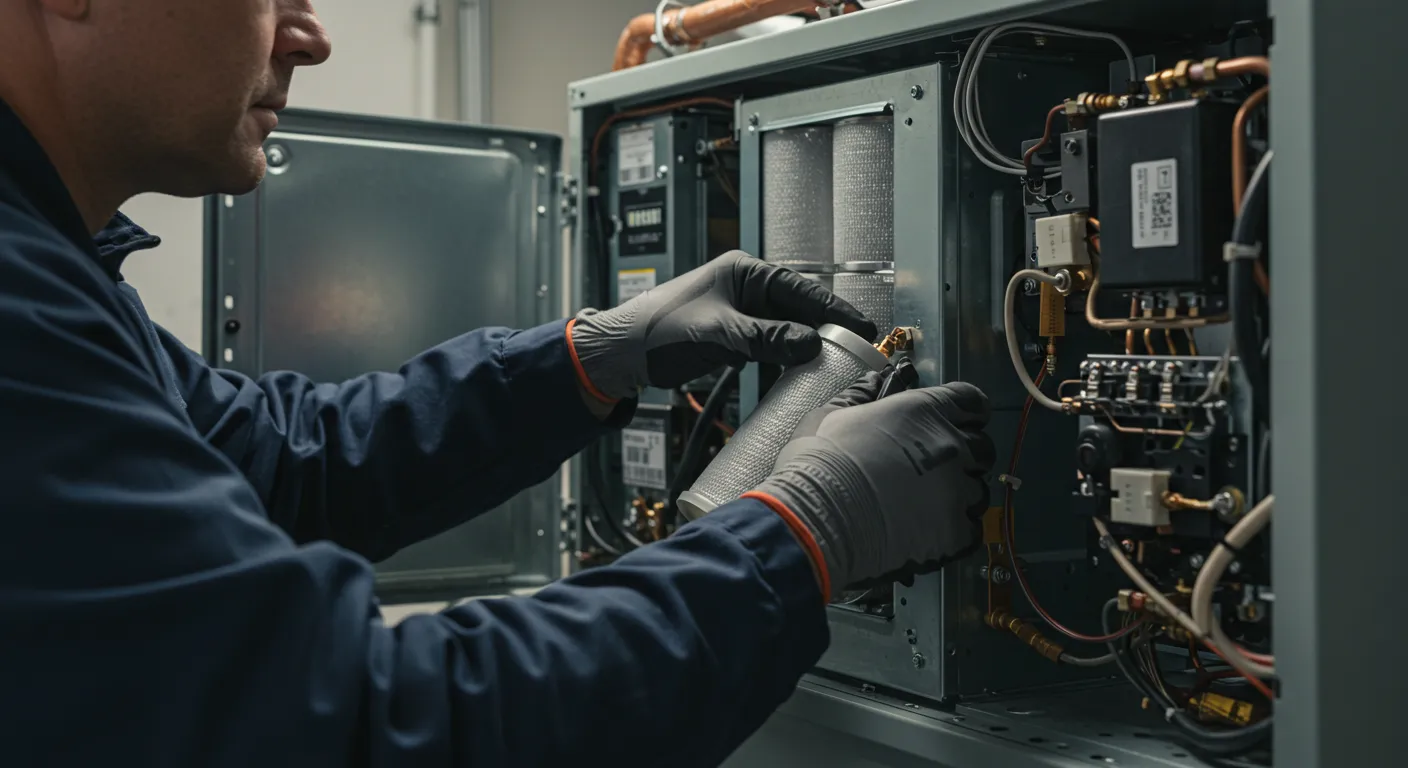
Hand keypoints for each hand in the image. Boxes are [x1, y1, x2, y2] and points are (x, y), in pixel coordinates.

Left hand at [568, 251, 875, 401]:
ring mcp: (742, 310)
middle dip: (827, 329)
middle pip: (799, 308)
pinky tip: (799, 373)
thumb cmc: (659, 329)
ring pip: (787, 328)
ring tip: (836, 364)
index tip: (861, 327)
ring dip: (806, 346)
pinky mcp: (735, 334)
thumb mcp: (719, 334)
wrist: (624, 351)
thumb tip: (810, 344)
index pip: (801, 288)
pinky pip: (771, 344)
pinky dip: (785, 357)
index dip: (834, 309)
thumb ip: (765, 339)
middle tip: (858, 349)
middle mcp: (747, 286)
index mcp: (744, 272)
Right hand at [744, 382, 995, 599]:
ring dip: (962, 496)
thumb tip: (874, 381)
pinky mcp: (955, 531)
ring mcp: (957, 490)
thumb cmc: (819, 462)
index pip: (970, 400)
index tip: (963, 420)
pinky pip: (972, 530)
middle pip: (983, 447)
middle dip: (968, 456)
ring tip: (930, 506)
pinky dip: (957, 532)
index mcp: (924, 411)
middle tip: (939, 469)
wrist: (818, 519)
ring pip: (979, 491)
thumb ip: (860, 396)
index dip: (969, 411)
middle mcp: (950, 445)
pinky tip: (931, 532)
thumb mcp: (831, 415)